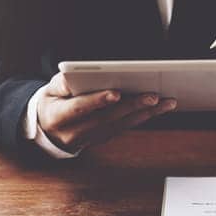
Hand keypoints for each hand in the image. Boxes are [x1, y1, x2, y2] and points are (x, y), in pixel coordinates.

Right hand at [37, 73, 176, 151]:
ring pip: (121, 125)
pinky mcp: (103, 138)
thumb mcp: (48, 90)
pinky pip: (125, 128)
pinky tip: (159, 108)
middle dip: (131, 106)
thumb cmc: (52, 102)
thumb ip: (61, 83)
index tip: (115, 93)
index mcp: (58, 117)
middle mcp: (75, 132)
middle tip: (152, 95)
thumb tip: (74, 77)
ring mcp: (91, 139)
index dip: (97, 101)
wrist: (49, 130)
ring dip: (146, 113)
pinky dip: (143, 117)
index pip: (78, 109)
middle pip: (106, 118)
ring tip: (166, 102)